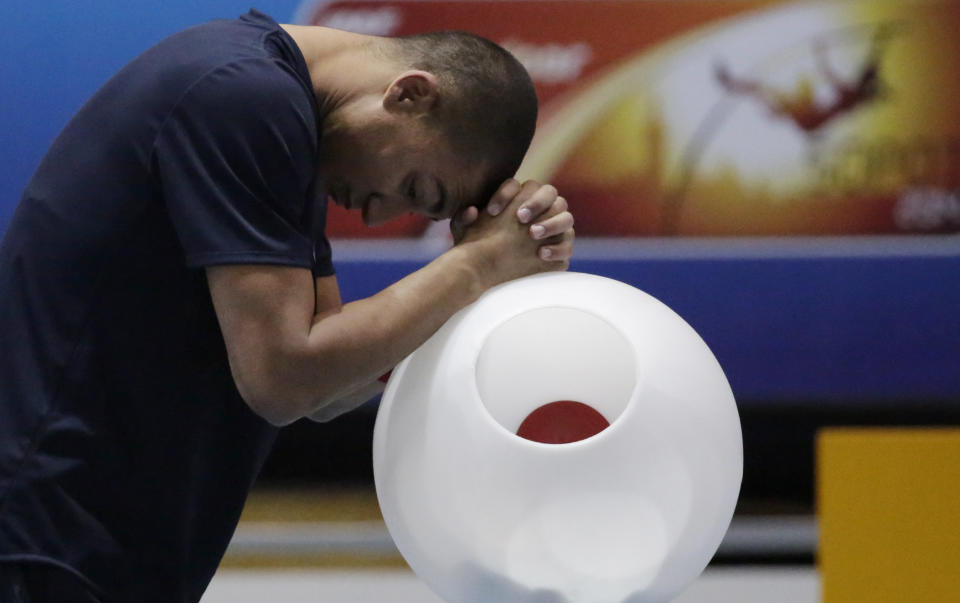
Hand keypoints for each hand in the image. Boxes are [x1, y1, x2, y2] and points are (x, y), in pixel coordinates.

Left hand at [452, 178, 574, 262]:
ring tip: (533, 234)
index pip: (518, 185)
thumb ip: (463, 219)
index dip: (505, 195)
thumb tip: (472, 211)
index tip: (491, 212)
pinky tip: (541, 254)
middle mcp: (542, 207)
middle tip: (520, 217)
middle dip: (536, 203)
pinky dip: (557, 248)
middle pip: (549, 193)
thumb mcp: (464, 233)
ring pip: (565, 216)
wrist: (489, 270)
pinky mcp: (562, 248)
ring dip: (551, 223)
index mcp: (519, 196)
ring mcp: (556, 227)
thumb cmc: (477, 245)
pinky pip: (567, 245)